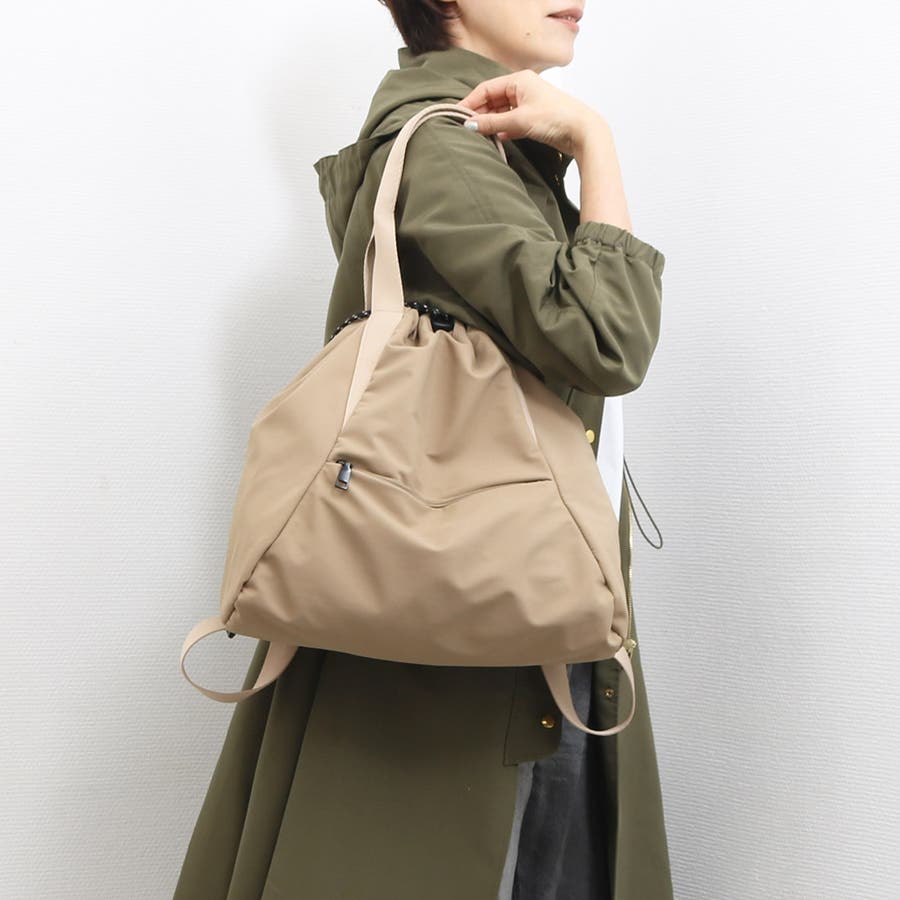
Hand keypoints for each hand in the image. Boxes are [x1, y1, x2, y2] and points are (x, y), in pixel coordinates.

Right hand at [457, 69, 608, 158]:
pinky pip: (510, 123)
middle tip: (465, 129)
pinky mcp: (533, 120)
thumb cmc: (555, 117)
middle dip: (479, 114)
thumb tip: (469, 125)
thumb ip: (492, 122)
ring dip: (490, 123)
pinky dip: (501, 130)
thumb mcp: (519, 120)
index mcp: (519, 80)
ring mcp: (528, 104)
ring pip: (501, 112)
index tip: (457, 116)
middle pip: (492, 100)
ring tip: (477, 135)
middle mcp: (523, 89)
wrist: (582, 132)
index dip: (470, 103)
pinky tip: (494, 139)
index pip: (486, 89)